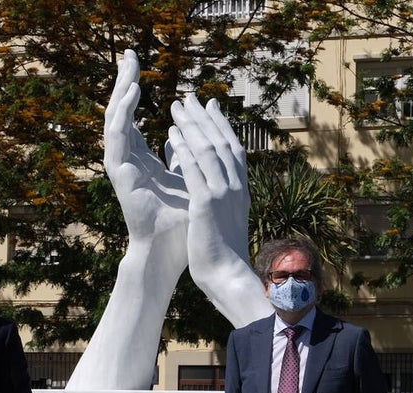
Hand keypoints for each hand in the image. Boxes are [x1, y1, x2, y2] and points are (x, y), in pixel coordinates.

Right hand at [104, 49, 188, 279]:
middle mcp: (128, 161)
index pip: (133, 118)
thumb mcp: (185, 179)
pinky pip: (118, 136)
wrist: (170, 251)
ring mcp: (122, 166)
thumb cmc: (179, 223)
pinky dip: (125, 112)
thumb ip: (181, 157)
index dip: (134, 91)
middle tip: (130, 54)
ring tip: (130, 66)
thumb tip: (182, 137)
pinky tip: (133, 92)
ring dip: (122, 91)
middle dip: (125, 82)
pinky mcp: (120, 173)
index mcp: (141, 161)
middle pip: (122, 113)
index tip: (139, 65)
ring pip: (116, 120)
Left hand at [168, 94, 271, 326]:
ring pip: (208, 150)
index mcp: (240, 190)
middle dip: (204, 119)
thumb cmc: (223, 251)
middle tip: (189, 98)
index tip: (210, 108)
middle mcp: (235, 187)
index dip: (221, 126)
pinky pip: (194, 170)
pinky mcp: (207, 204)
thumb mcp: (221, 217)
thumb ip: (214, 195)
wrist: (227, 273)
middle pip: (222, 142)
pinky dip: (184, 150)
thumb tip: (204, 180)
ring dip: (192, 127)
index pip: (233, 150)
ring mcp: (223, 194)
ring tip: (176, 108)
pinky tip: (172, 134)